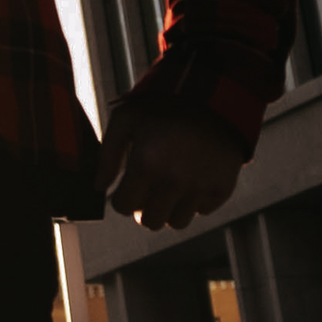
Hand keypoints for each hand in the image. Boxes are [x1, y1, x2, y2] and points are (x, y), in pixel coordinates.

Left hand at [101, 89, 243, 230]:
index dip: (121, 198)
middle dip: (143, 208)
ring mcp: (199, 188)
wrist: (212, 98)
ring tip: (169, 185)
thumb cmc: (164, 107)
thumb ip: (107, 155)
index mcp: (146, 165)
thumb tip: (100, 186)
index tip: (126, 188)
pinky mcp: (221, 189)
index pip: (123, 206)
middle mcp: (173, 181)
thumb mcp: (126, 120)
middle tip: (147, 189)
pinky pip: (202, 211)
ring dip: (169, 208)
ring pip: (176, 222)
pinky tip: (191, 179)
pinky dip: (195, 201)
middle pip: (149, 221)